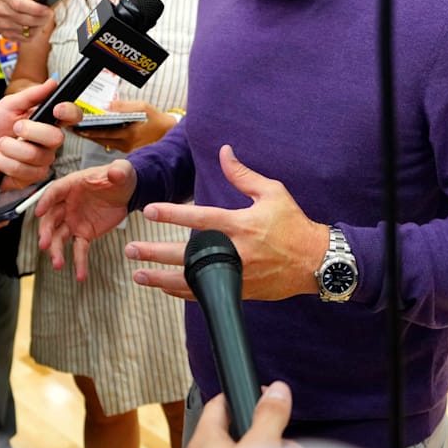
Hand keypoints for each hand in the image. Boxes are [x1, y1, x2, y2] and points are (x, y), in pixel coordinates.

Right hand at [0, 0, 53, 37]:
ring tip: (42, 19)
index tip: (48, 9)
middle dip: (43, 18)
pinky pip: (27, 38)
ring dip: (40, 26)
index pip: (22, 5)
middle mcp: (4, 12)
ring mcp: (4, 26)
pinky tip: (34, 26)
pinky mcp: (8, 35)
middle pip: (28, 20)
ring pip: (29, 31)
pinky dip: (34, 33)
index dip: (38, 9)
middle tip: (49, 14)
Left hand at [0, 78, 83, 199]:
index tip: (57, 109)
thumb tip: (52, 83)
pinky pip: (23, 170)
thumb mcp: (8, 105)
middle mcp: (48, 142)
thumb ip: (31, 95)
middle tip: (14, 128)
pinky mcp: (32, 177)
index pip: (72, 116)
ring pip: (36, 155)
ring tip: (2, 145)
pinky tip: (1, 160)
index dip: (70, 112)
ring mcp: (42, 160)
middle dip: (30, 131)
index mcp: (47, 121)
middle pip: (56, 138)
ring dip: (10, 148)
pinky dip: (5, 163)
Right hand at [35, 160, 136, 279]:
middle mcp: (67, 204)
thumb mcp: (122, 171)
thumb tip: (115, 172)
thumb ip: (118, 171)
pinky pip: (79, 249)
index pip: (54, 192)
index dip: (45, 201)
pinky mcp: (84, 233)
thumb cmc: (120, 177)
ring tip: (58, 264)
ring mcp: (73, 220)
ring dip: (56, 250)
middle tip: (44, 245)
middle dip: (46, 232)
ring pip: (60, 236)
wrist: (127, 192)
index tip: (38, 213)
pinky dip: (79, 262)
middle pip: (51, 218)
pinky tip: (81, 276)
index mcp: (72, 185)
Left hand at [71, 99, 176, 153]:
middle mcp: (126, 143)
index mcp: (129, 132)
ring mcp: (126, 148)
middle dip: (85, 133)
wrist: (169, 134)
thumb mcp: (142, 107)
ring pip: (103, 142)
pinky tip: (93, 133)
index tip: (77, 126)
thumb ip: (122, 106)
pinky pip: (109, 144)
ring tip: (78, 130)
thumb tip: (105, 105)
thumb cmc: (157, 120)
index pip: (104, 131)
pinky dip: (100, 138)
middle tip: (72, 128)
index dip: (88, 129)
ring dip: (90, 136)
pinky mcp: (127, 150)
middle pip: (100, 138)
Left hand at [125, 145, 326, 300]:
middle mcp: (236, 252)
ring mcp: (237, 275)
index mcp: (241, 225)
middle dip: (157, 253)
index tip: (150, 211)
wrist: (315, 262)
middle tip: (131, 250)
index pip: (200, 218)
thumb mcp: (272, 192)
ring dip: (163, 279)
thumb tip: (224, 152)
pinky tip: (165, 288)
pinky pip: (206, 295)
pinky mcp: (240, 291)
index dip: (173, 214)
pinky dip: (183, 293)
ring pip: (193, 281)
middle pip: (188, 255)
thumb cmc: (294, 224)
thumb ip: (243, 174)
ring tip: (138, 275)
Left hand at [186, 382, 297, 447]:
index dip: (241, 394)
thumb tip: (277, 390)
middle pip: (238, 428)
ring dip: (270, 447)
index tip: (263, 392)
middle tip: (284, 432)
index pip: (219, 403)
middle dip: (265, 428)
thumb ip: (268, 416)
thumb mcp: (259, 445)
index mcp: (204, 440)